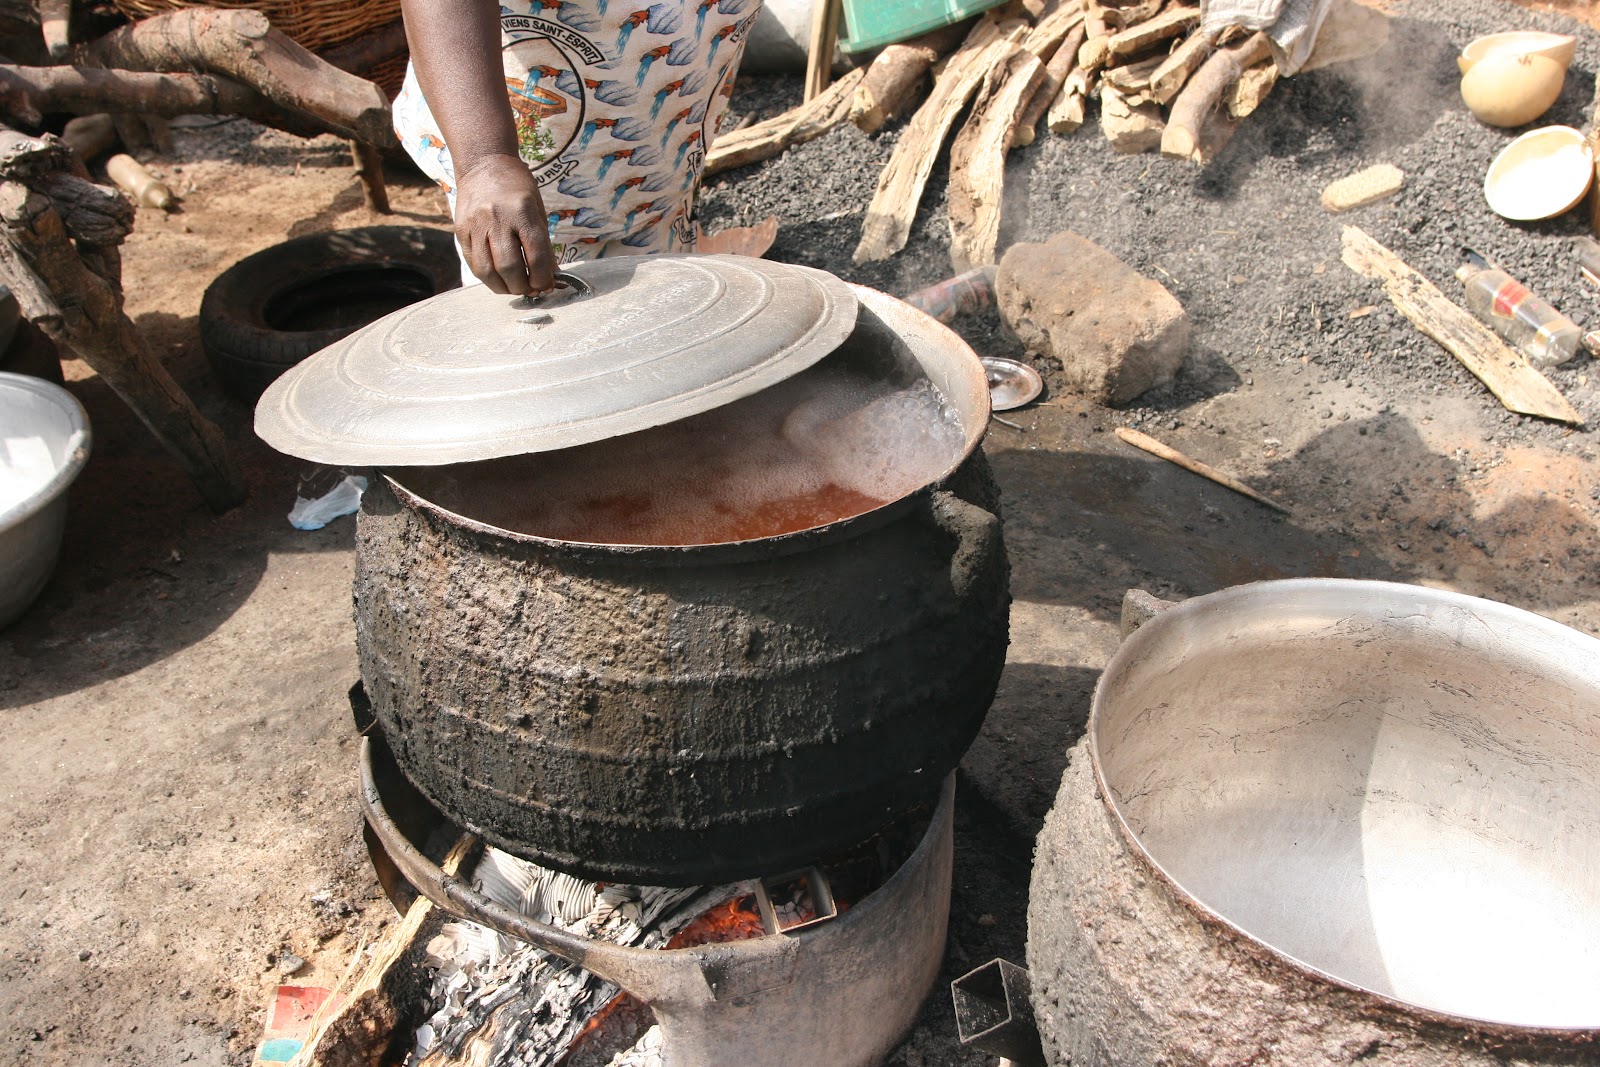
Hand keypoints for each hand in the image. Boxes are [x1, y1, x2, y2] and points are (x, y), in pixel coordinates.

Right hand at [452, 153, 555, 294]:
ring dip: (504, 287)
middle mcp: (497, 218)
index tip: (548, 286)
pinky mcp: (461, 230)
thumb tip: (550, 276)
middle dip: (523, 287)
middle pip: (510, 267)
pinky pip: (473, 263)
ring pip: (488, 270)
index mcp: (522, 211)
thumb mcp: (537, 209)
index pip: (536, 255)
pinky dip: (487, 278)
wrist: (484, 163)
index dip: (543, 278)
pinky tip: (499, 278)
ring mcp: (476, 225)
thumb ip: (543, 243)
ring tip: (515, 288)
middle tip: (531, 290)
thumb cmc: (517, 187)